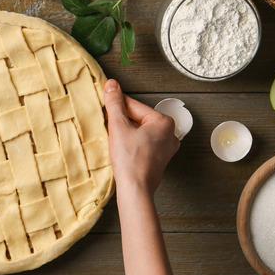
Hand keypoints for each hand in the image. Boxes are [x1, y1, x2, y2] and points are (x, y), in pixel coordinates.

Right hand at [103, 79, 179, 193]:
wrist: (135, 189)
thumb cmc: (130, 160)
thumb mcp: (118, 127)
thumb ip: (115, 104)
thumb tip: (111, 85)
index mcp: (164, 122)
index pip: (134, 106)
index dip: (117, 106)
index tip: (105, 105)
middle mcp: (170, 134)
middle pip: (139, 119)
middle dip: (122, 121)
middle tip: (108, 126)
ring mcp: (166, 148)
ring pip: (140, 132)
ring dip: (126, 132)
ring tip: (115, 139)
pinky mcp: (159, 159)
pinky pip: (143, 144)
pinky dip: (132, 143)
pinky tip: (122, 149)